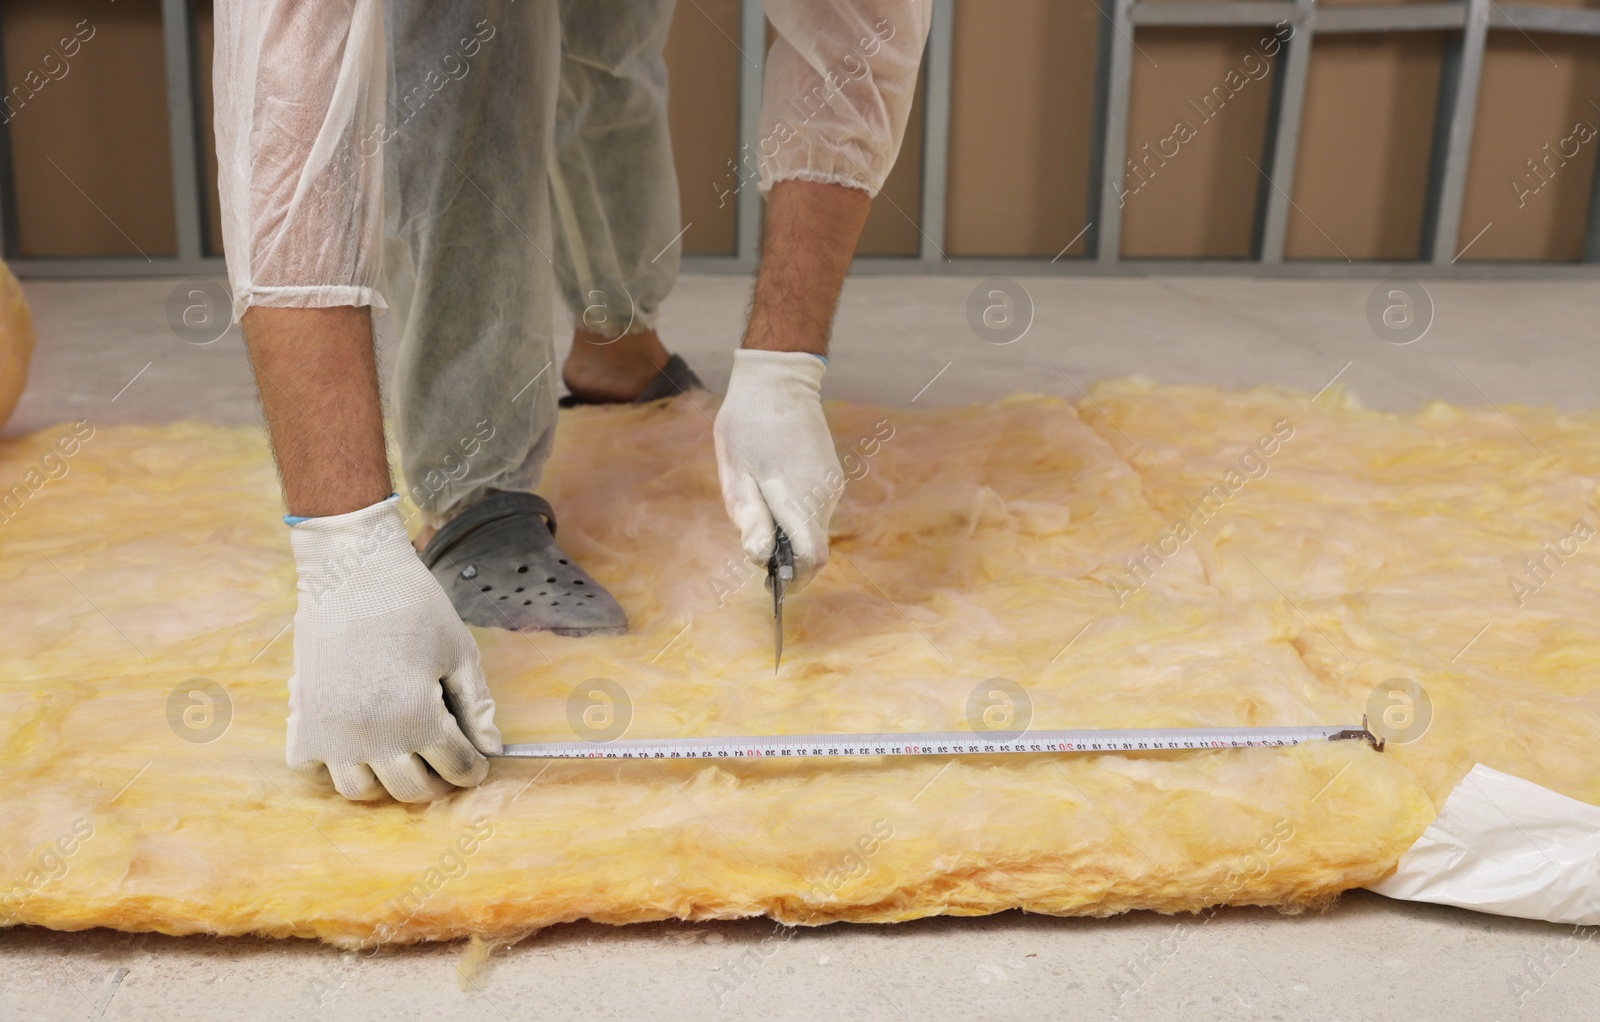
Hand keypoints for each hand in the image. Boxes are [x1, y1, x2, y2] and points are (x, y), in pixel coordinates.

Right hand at [285, 496, 501, 801]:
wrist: (351, 571)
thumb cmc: (413, 605)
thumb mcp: (459, 652)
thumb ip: (477, 705)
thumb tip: (492, 749)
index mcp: (418, 717)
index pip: (456, 768)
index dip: (474, 769)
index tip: (477, 763)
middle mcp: (373, 736)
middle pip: (411, 789)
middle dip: (436, 780)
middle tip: (442, 759)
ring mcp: (332, 733)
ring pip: (360, 790)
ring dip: (384, 780)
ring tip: (398, 755)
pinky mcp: (302, 720)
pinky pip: (312, 768)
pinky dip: (332, 765)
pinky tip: (353, 741)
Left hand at [714, 349, 841, 589]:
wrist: (779, 379)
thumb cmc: (747, 423)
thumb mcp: (735, 471)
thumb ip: (749, 516)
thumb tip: (759, 558)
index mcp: (798, 498)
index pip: (813, 559)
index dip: (796, 580)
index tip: (774, 585)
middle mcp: (824, 495)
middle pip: (813, 546)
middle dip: (786, 556)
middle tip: (753, 536)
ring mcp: (832, 484)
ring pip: (815, 527)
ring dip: (790, 532)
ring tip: (759, 501)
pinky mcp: (832, 474)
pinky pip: (817, 507)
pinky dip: (798, 513)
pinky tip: (774, 487)